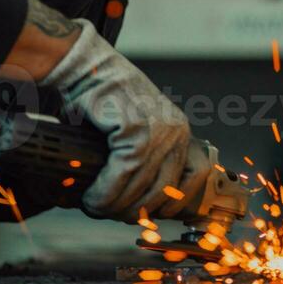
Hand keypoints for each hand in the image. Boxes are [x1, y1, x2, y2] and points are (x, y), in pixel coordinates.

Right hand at [40, 18, 193, 221]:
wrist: (88, 68)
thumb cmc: (106, 97)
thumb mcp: (137, 126)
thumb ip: (144, 156)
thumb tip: (137, 199)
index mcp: (179, 130)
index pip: (194, 177)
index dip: (173, 203)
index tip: (150, 215)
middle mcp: (175, 130)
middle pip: (164, 190)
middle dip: (134, 210)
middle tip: (110, 213)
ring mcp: (158, 130)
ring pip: (140, 187)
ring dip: (113, 205)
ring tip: (95, 207)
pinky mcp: (135, 129)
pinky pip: (122, 174)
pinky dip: (104, 192)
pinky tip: (91, 197)